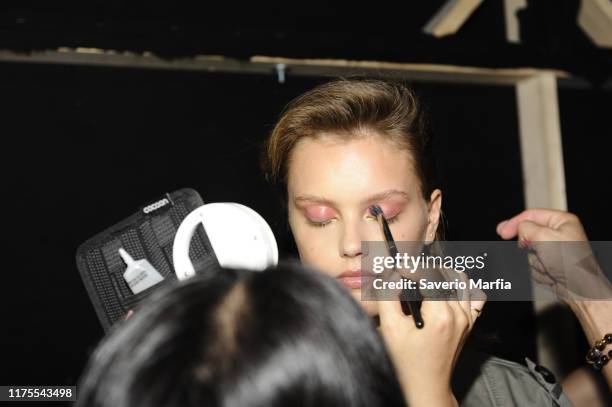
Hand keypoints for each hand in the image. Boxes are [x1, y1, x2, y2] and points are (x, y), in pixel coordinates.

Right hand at [377, 270, 484, 406]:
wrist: (425, 385)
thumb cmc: (407, 362)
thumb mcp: (390, 328)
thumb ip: (388, 296)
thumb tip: (390, 275)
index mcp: (441, 314)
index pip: (430, 274)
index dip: (412, 268)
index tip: (398, 270)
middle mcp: (459, 314)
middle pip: (445, 274)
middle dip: (424, 270)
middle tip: (407, 276)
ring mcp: (467, 319)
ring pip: (461, 280)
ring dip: (442, 275)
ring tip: (423, 282)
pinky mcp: (469, 323)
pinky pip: (473, 295)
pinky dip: (460, 287)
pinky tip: (443, 291)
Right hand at [496, 208, 610, 300]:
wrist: (579, 289)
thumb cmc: (569, 262)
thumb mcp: (543, 236)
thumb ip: (526, 227)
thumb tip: (519, 229)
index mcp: (562, 221)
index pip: (530, 215)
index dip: (514, 223)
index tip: (502, 232)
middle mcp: (559, 234)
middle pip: (527, 235)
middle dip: (528, 248)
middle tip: (537, 252)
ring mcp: (554, 250)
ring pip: (528, 252)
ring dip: (534, 261)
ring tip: (548, 266)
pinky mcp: (550, 264)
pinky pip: (532, 264)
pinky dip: (538, 271)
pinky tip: (550, 274)